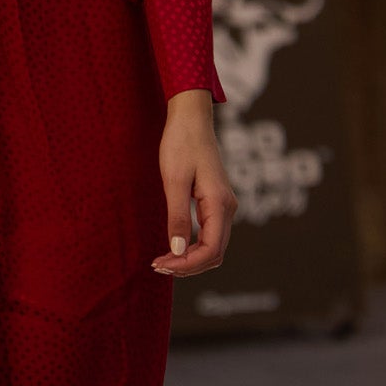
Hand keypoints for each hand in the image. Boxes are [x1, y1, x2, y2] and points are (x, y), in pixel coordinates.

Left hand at [153, 91, 234, 276]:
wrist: (190, 119)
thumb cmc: (181, 144)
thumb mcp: (174, 181)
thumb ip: (178, 217)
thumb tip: (178, 250)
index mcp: (220, 203)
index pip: (211, 249)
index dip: (187, 263)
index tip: (161, 264)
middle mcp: (228, 207)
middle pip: (214, 253)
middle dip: (187, 265)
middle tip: (157, 266)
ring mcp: (224, 205)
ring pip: (213, 246)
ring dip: (190, 258)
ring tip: (163, 260)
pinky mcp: (216, 202)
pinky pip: (210, 234)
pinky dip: (193, 247)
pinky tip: (173, 247)